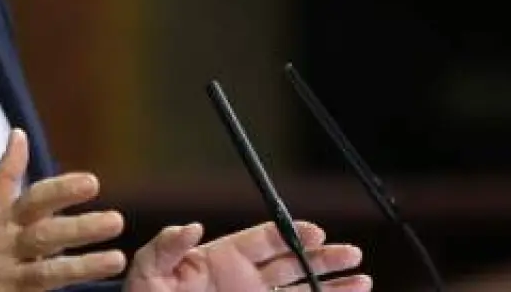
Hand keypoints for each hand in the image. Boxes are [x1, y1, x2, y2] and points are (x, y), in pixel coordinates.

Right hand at [0, 129, 126, 291]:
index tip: (93, 183)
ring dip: (83, 267)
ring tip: (117, 259)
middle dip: (79, 228)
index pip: (34, 199)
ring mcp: (12, 277)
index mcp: (3, 218)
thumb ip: (7, 173)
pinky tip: (93, 288)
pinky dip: (66, 290)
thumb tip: (19, 133)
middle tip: (117, 220)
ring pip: (48, 273)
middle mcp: (8, 245)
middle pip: (44, 236)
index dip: (61, 191)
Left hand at [124, 220, 370, 291]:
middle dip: (325, 257)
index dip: (292, 233)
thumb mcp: (147, 271)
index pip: (265, 239)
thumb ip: (166, 246)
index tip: (316, 233)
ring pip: (302, 290)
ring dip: (332, 285)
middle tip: (353, 254)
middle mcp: (244, 279)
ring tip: (363, 280)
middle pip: (294, 262)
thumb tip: (191, 226)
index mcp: (222, 258)